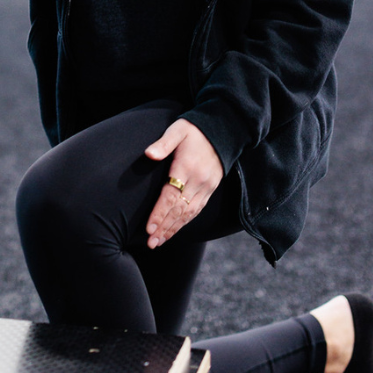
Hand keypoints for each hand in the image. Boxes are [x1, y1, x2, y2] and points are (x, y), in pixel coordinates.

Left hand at [143, 119, 223, 247]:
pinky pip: (197, 211)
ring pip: (188, 214)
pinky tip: (174, 231)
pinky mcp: (210, 190)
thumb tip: (149, 154)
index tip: (149, 228)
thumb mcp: (178, 130)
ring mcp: (206, 188)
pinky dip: (184, 223)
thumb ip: (163, 143)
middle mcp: (198, 181)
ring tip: (158, 242)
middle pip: (179, 210)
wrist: (223, 131)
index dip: (160, 213)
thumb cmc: (194, 129)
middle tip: (150, 243)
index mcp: (187, 167)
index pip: (171, 196)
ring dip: (173, 229)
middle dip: (164, 228)